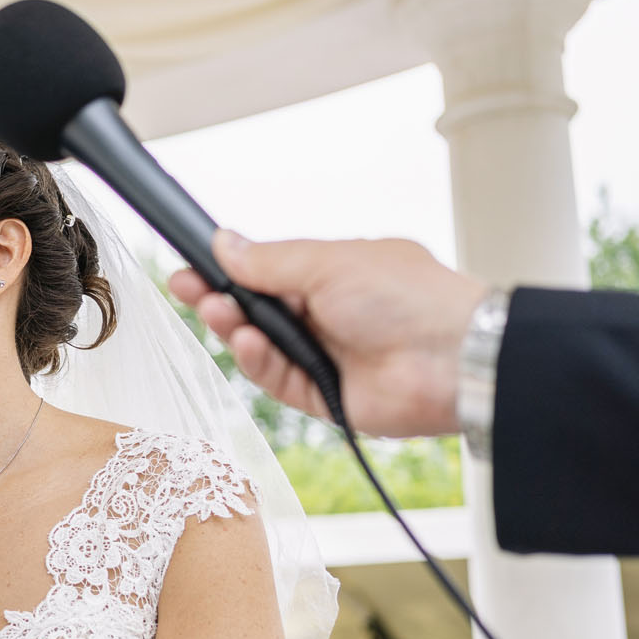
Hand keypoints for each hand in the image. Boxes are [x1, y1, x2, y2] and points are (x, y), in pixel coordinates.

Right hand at [167, 232, 485, 437]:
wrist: (450, 359)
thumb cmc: (408, 298)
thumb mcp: (328, 262)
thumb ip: (270, 260)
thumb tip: (226, 243)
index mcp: (332, 274)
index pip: (265, 272)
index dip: (227, 270)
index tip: (191, 265)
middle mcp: (326, 314)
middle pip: (255, 310)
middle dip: (220, 298)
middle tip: (188, 289)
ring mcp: (323, 354)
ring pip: (260, 345)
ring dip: (235, 329)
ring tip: (220, 314)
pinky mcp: (322, 395)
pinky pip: (277, 379)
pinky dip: (258, 361)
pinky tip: (248, 343)